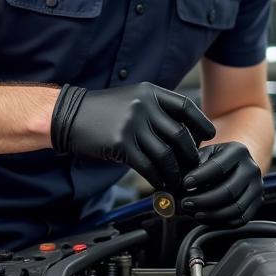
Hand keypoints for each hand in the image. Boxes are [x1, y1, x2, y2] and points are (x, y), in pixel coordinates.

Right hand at [51, 83, 214, 188]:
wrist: (67, 115)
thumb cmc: (101, 111)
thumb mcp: (131, 98)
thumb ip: (155, 110)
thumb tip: (181, 133)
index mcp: (149, 92)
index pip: (186, 107)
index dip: (201, 123)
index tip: (208, 137)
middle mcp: (143, 106)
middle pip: (179, 134)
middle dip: (189, 154)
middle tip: (192, 167)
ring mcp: (132, 124)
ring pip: (165, 154)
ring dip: (174, 171)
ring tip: (177, 180)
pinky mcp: (121, 143)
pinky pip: (147, 165)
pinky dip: (157, 177)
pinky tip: (160, 183)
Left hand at [180, 141, 262, 226]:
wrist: (235, 165)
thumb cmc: (213, 161)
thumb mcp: (202, 156)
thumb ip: (189, 169)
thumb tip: (173, 189)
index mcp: (237, 150)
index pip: (218, 167)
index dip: (199, 178)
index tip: (184, 184)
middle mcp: (251, 168)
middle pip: (228, 191)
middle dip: (203, 200)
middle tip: (185, 203)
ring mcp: (257, 187)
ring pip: (235, 208)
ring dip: (211, 215)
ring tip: (193, 213)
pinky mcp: (257, 203)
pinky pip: (240, 219)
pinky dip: (221, 222)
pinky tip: (206, 218)